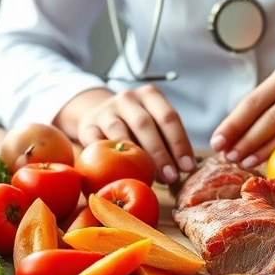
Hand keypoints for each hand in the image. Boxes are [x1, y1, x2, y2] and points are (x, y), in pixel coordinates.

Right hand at [54, 86, 195, 183]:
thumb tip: (184, 170)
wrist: (97, 115)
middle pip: (145, 125)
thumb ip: (166, 140)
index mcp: (149, 95)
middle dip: (161, 153)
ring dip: (135, 158)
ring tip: (148, 179)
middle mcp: (127, 98)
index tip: (188, 167)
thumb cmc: (135, 126)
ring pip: (120, 132)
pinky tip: (120, 176)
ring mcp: (105, 111)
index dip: (179, 143)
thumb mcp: (153, 123)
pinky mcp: (87, 126)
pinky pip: (97, 144)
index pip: (168, 117)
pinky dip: (109, 160)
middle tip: (171, 177)